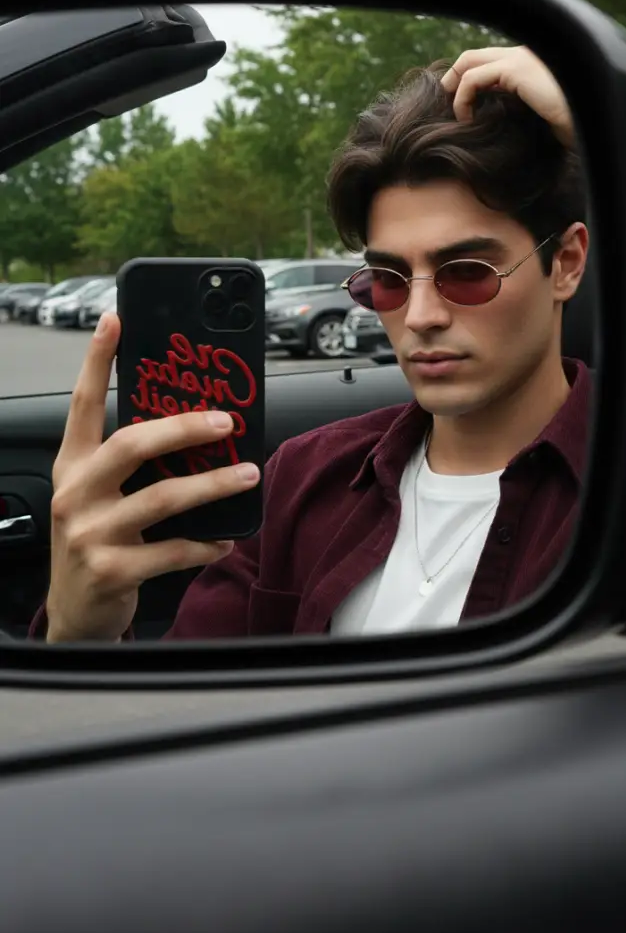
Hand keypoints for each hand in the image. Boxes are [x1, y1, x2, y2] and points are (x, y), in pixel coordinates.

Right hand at [46, 312, 260, 642]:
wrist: (75, 612)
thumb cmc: (96, 541)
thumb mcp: (97, 495)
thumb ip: (129, 464)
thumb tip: (194, 426)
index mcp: (71, 466)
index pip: (82, 404)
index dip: (97, 361)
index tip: (116, 320)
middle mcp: (75, 494)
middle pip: (131, 444)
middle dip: (183, 427)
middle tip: (225, 420)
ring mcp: (90, 534)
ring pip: (163, 497)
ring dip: (213, 484)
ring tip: (247, 474)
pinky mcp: (112, 571)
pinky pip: (173, 550)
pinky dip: (206, 543)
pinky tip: (226, 537)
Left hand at [441, 45, 574, 147]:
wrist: (594, 123)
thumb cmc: (574, 127)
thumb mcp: (539, 118)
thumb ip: (519, 110)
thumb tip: (494, 124)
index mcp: (532, 63)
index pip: (489, 62)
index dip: (469, 82)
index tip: (462, 109)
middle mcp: (525, 54)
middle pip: (473, 55)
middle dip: (454, 78)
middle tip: (446, 105)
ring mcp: (521, 57)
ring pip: (468, 62)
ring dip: (455, 90)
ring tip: (457, 116)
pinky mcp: (517, 68)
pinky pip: (473, 78)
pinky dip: (462, 99)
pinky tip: (467, 120)